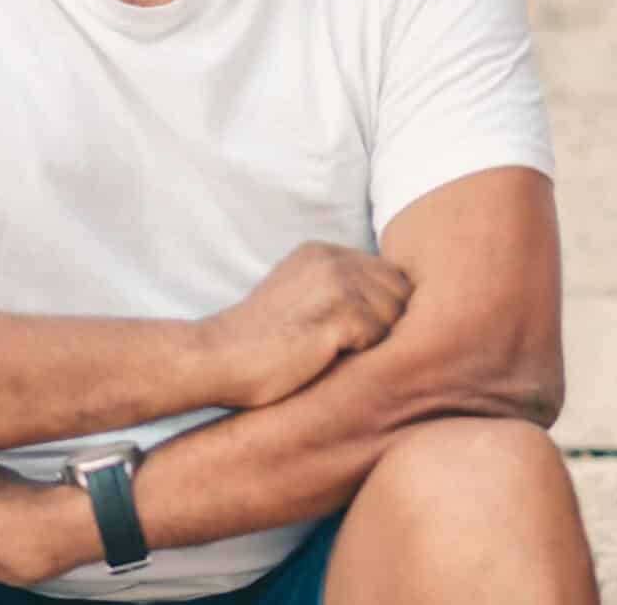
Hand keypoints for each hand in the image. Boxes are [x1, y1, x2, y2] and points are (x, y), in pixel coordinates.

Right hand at [199, 241, 412, 407]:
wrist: (216, 358)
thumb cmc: (258, 344)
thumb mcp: (297, 297)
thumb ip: (337, 291)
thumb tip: (390, 310)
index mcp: (324, 251)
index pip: (387, 274)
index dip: (386, 310)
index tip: (368, 339)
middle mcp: (334, 258)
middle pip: (400, 290)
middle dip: (391, 324)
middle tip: (363, 355)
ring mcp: (338, 282)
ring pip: (397, 313)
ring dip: (381, 343)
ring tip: (348, 361)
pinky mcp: (341, 312)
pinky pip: (383, 335)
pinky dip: (369, 356)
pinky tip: (338, 365)